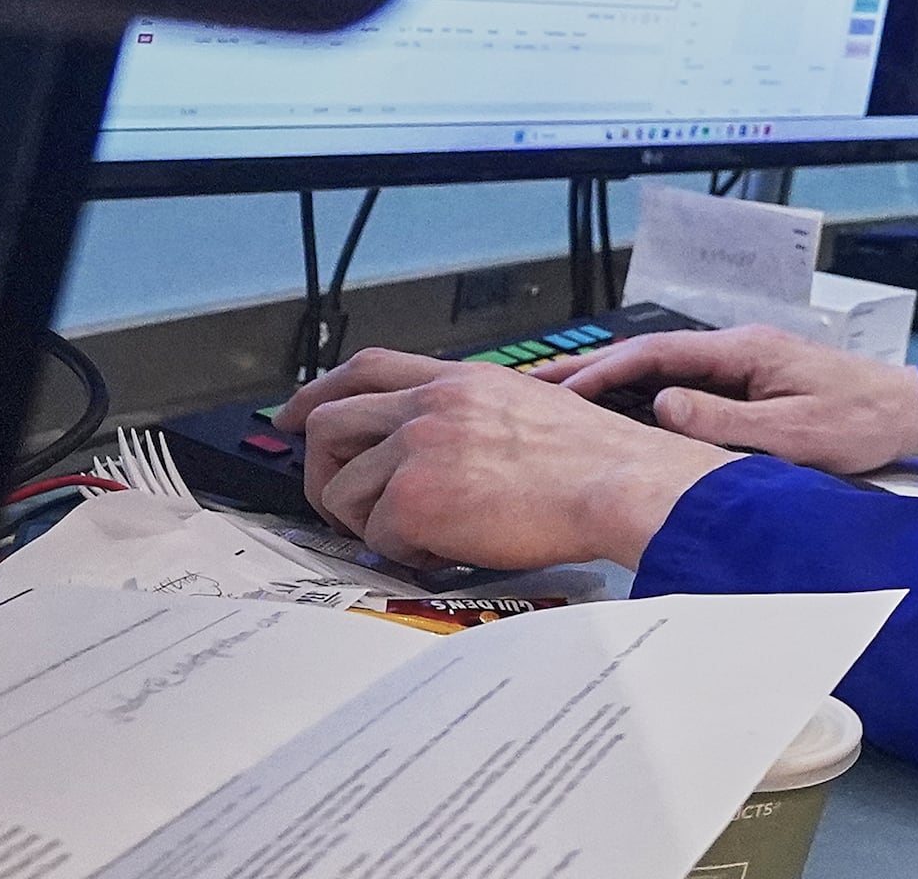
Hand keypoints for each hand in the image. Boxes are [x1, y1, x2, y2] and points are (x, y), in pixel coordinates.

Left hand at [273, 350, 739, 569]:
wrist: (622, 484)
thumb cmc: (599, 459)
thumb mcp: (531, 406)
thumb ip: (473, 415)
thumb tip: (432, 452)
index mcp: (462, 379)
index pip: (367, 366)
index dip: (318, 389)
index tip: (294, 414)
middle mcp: (433, 405)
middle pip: (330, 423)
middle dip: (322, 469)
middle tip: (343, 503)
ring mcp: (421, 448)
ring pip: (342, 489)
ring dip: (369, 521)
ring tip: (418, 534)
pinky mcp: (417, 499)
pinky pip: (378, 536)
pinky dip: (406, 551)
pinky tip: (448, 548)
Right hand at [532, 324, 917, 475]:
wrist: (908, 413)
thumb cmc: (859, 422)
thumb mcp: (789, 432)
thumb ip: (722, 420)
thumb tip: (662, 406)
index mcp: (744, 351)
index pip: (657, 353)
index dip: (603, 371)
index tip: (559, 390)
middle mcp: (739, 349)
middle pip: (651, 355)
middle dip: (592, 370)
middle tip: (534, 386)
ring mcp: (744, 364)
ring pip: (664, 371)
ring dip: (614, 384)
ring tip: (560, 401)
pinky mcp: (752, 382)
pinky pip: (686, 385)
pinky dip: (646, 395)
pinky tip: (621, 414)